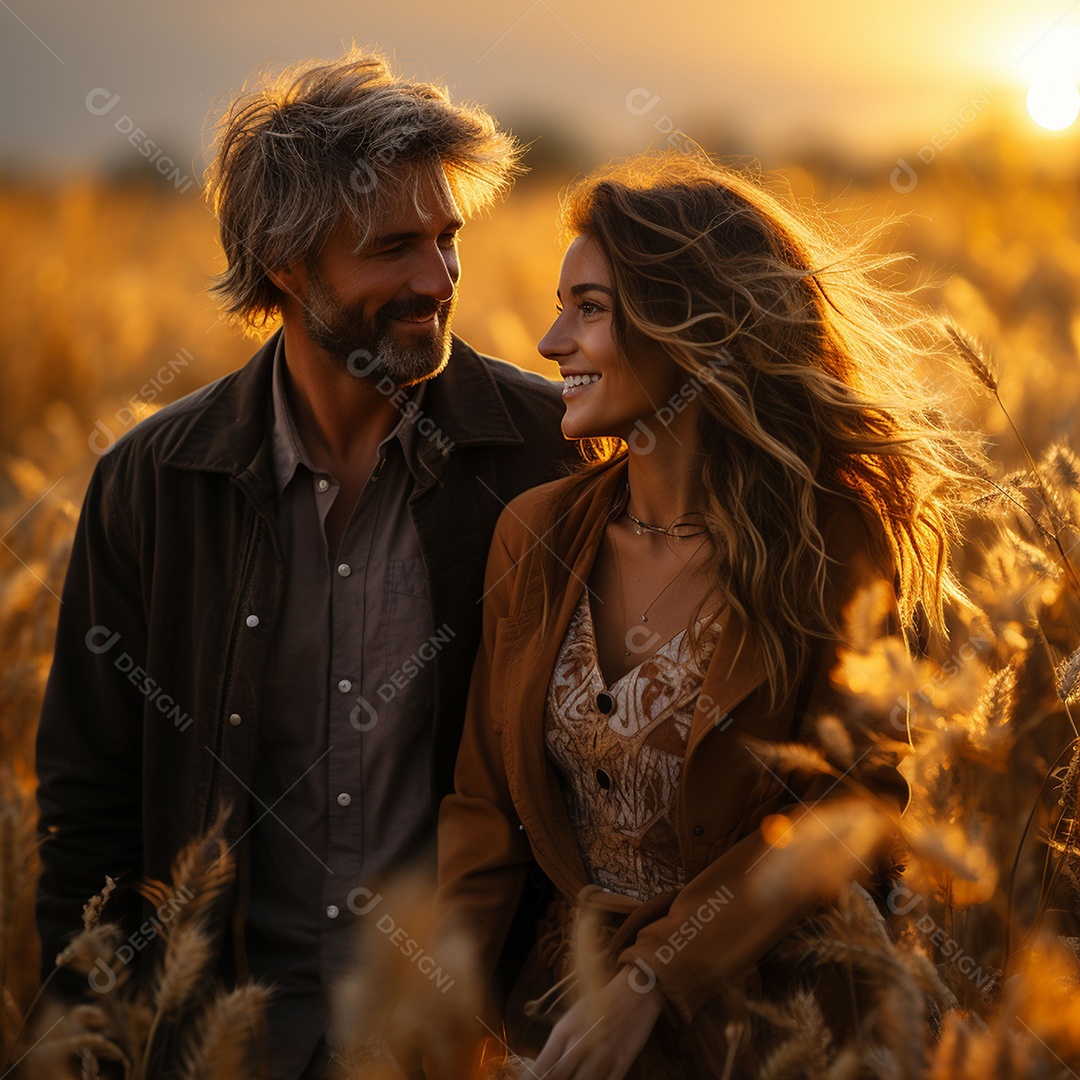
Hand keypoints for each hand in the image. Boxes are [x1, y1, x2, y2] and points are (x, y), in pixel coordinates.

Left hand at [530, 965, 663, 1079]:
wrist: (635, 989)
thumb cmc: (600, 1000)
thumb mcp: (573, 1016)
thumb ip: (559, 1043)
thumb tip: (547, 1069)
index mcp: (565, 1030)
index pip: (543, 1066)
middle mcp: (581, 1044)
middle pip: (559, 1077)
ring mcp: (603, 1055)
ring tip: (574, 1079)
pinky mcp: (623, 1062)